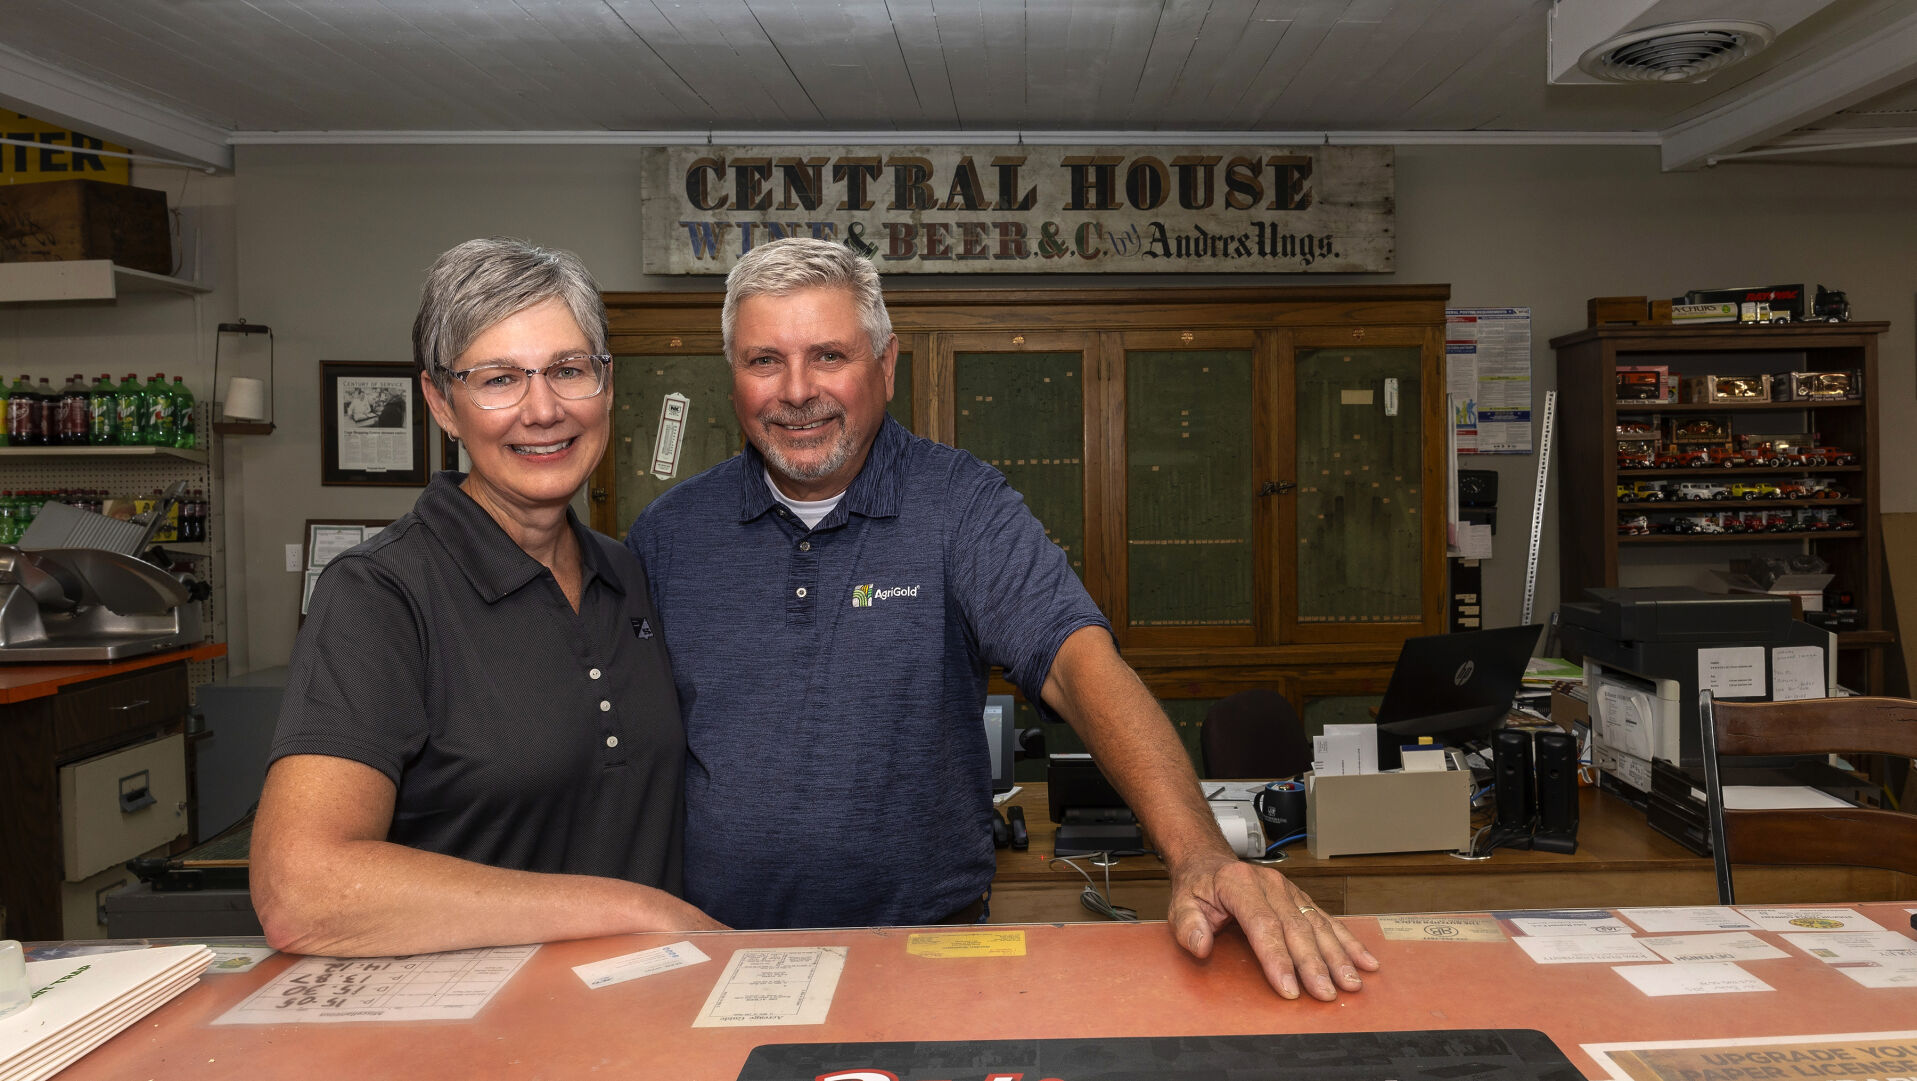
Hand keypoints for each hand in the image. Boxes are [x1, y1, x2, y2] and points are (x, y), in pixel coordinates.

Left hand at [1165, 855, 1378, 1000]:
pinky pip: (1327, 919)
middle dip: (1314, 964)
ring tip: (1351, 982)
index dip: (1277, 958)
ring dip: (1337, 956)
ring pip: (1317, 924)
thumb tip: (1201, 945)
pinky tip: (1364, 960)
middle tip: (1327, 993)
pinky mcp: (1300, 898)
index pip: (1263, 925)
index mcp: (1239, 884)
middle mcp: (1270, 885)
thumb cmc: (1197, 888)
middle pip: (1296, 928)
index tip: (1289, 988)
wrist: (1209, 863)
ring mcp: (1289, 890)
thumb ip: (1188, 925)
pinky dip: (1348, 941)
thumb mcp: (1180, 904)